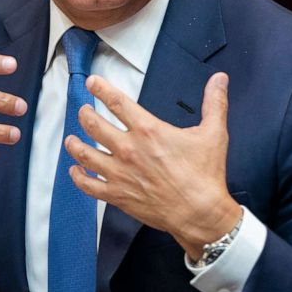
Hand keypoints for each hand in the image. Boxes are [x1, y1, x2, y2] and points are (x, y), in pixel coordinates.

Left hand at [65, 72, 240, 259]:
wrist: (200, 213)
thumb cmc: (205, 175)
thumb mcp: (213, 134)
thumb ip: (214, 103)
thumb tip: (220, 79)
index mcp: (148, 130)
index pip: (116, 102)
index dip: (101, 88)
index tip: (92, 82)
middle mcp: (128, 149)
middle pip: (93, 125)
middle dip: (85, 114)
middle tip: (83, 110)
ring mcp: (119, 173)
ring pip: (85, 153)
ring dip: (74, 144)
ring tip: (71, 139)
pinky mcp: (117, 195)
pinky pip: (88, 185)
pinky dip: (78, 176)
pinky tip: (76, 170)